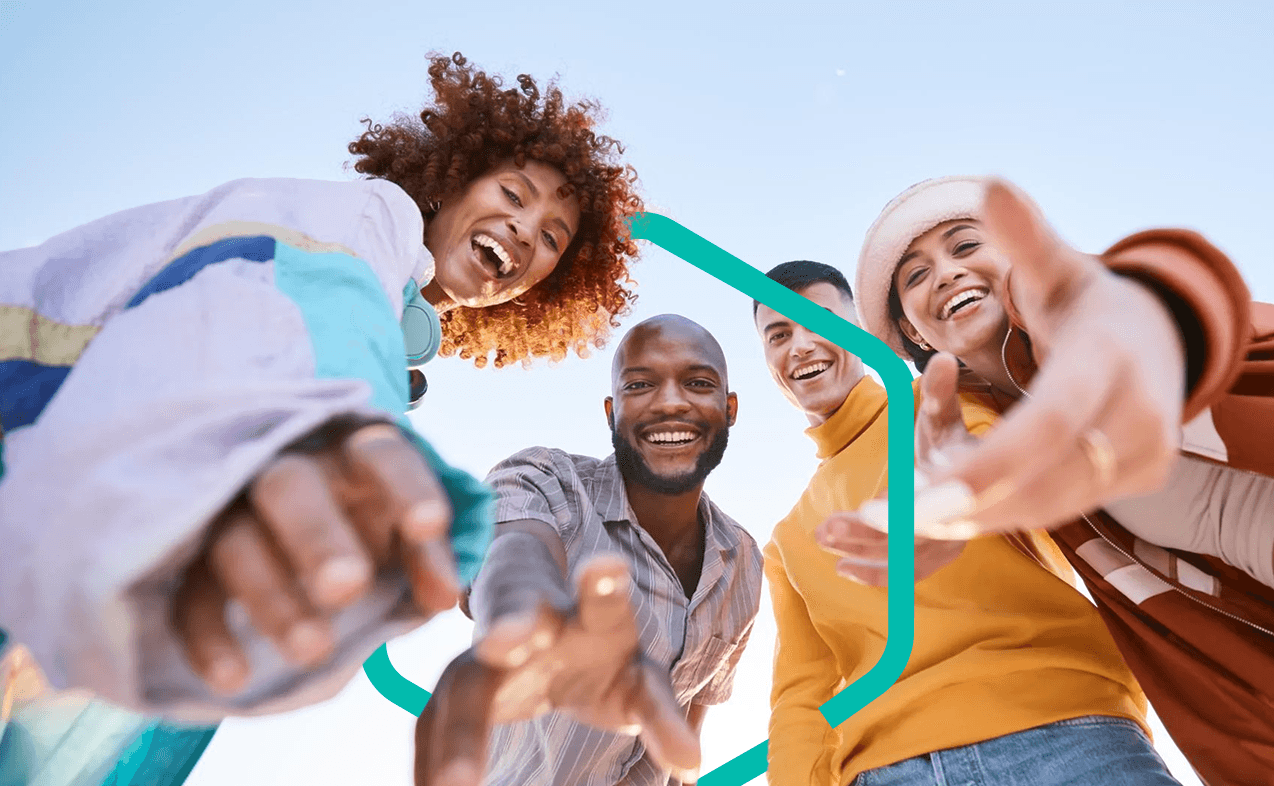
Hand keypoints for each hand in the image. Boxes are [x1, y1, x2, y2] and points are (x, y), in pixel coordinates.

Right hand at [170, 417, 459, 694]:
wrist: (303, 548)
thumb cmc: (371, 535)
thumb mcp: (408, 546)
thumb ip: (430, 563)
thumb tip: (445, 595)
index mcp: (355, 458)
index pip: (381, 456)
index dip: (405, 486)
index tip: (431, 525)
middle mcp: (290, 472)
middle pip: (288, 487)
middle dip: (317, 536)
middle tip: (348, 587)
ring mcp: (231, 512)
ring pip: (235, 542)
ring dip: (272, 597)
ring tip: (315, 652)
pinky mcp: (191, 562)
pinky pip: (188, 594)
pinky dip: (207, 637)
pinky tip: (234, 678)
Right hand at [413, 553, 700, 785]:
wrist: (534, 619)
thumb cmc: (598, 651)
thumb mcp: (637, 680)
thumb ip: (660, 715)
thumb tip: (692, 762)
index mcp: (591, 616)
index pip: (602, 596)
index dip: (604, 581)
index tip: (606, 565)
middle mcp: (531, 621)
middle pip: (516, 616)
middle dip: (510, 626)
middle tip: (505, 639)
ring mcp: (484, 650)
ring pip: (464, 682)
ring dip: (458, 733)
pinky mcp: (456, 683)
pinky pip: (434, 724)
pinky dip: (431, 762)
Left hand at [816, 354, 971, 583]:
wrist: (983, 474)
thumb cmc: (952, 441)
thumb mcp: (945, 416)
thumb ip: (941, 393)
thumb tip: (942, 360)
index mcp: (967, 484)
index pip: (938, 504)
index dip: (902, 513)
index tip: (861, 511)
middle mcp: (963, 518)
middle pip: (916, 535)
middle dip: (867, 534)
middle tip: (823, 531)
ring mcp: (954, 540)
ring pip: (909, 556)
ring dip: (864, 553)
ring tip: (823, 539)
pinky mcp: (941, 554)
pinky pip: (910, 572)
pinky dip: (878, 575)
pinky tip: (843, 570)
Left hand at [914, 180, 1184, 537]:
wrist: (1160, 336)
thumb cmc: (1088, 302)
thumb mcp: (1059, 266)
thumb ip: (1025, 237)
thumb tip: (991, 186)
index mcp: (1113, 359)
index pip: (1050, 424)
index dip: (992, 466)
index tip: (930, 498)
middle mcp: (1140, 417)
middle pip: (1046, 481)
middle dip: (966, 508)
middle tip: (887, 522)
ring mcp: (1144, 457)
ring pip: (1049, 505)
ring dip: (974, 519)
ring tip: (900, 524)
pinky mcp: (1134, 480)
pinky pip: (1058, 508)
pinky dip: (1000, 515)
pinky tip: (943, 518)